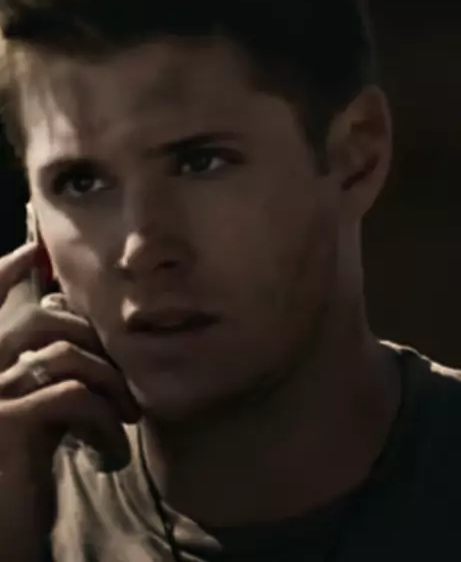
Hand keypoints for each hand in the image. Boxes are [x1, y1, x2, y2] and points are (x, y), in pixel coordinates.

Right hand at [0, 243, 139, 561]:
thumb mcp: (36, 417)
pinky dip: (104, 419)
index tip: (33, 247)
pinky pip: (73, 393)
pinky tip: (111, 452)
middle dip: (95, 337)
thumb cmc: (24, 479)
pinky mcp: (5, 423)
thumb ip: (44, 375)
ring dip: (110, 382)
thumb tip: (78, 342)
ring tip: (127, 418)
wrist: (6, 536)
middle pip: (42, 317)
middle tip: (123, 379)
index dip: (6, 272)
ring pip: (63, 351)